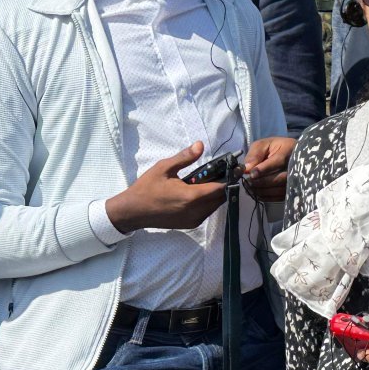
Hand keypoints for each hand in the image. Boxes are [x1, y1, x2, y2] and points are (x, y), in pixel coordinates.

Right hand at [104, 142, 225, 233]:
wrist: (133, 211)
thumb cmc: (147, 188)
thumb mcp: (164, 168)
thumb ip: (184, 157)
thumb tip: (200, 145)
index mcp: (191, 197)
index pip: (220, 188)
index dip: (230, 178)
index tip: (236, 168)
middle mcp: (195, 211)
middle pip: (220, 198)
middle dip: (223, 185)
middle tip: (222, 172)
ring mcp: (193, 220)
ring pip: (214, 206)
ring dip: (216, 195)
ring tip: (209, 181)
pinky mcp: (190, 225)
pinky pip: (206, 212)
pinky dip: (208, 203)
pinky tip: (199, 193)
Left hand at [240, 136, 294, 202]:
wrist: (288, 154)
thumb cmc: (273, 148)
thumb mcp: (262, 145)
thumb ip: (254, 155)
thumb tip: (247, 169)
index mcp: (289, 149)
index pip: (278, 161)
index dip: (264, 169)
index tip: (252, 174)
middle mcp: (296, 164)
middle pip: (281, 178)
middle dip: (262, 181)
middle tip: (249, 182)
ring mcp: (296, 178)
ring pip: (280, 189)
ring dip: (263, 190)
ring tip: (250, 187)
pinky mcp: (292, 188)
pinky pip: (279, 197)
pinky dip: (266, 197)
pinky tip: (257, 192)